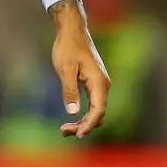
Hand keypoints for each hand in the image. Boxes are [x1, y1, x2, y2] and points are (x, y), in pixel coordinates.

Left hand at [49, 0, 109, 138]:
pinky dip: (84, 114)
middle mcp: (103, 85)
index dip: (88, 125)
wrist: (72, 30)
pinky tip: (72, 118)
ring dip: (83, 122)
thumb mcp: (65, 69)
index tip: (77, 135)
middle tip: (63, 131)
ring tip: (64, 129)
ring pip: (96, 110)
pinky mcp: (94, 83)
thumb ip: (69, 90)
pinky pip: (93, 104)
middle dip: (83, 126)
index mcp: (98, 82)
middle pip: (98, 114)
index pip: (98, 111)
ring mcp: (100, 84)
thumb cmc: (68, 47)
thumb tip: (72, 112)